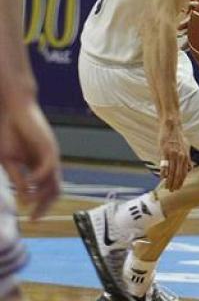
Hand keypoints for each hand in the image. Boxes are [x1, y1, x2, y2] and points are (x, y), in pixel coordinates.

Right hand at [0, 102, 60, 219]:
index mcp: (38, 167)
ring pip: (54, 182)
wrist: (14, 111)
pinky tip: (28, 185)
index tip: (31, 219)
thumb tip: (24, 200)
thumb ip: (18, 179)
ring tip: (31, 206)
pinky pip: (48, 168)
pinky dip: (38, 179)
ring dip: (43, 197)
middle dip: (45, 207)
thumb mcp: (10, 161)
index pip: (46, 192)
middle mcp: (48, 164)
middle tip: (34, 219)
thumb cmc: (10, 134)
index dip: (41, 206)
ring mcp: (50, 157)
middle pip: (54, 191)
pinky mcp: (49, 148)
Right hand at [158, 119, 190, 190]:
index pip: (185, 172)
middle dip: (176, 183)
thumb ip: (188, 159)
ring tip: (167, 187)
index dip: (181, 181)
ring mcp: (172, 154)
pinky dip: (163, 172)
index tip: (179, 187)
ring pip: (171, 171)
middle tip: (173, 190)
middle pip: (178, 173)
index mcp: (186, 156)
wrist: (172, 127)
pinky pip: (164, 164)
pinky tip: (162, 178)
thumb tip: (191, 168)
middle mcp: (180, 156)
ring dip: (169, 181)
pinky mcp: (164, 151)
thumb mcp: (187, 148)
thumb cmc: (179, 137)